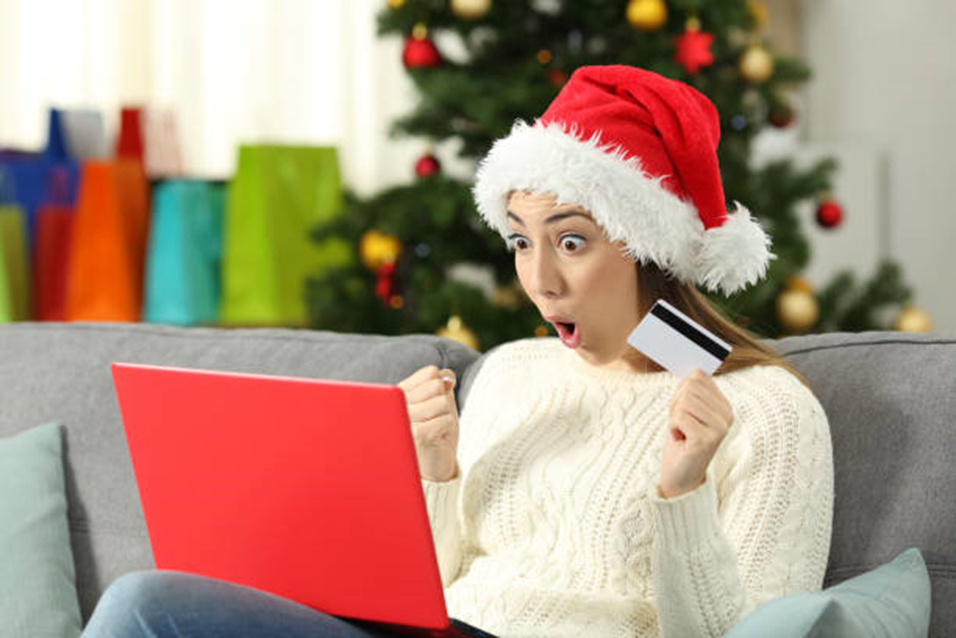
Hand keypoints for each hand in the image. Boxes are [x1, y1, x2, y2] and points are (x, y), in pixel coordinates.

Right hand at [397, 365, 459, 481]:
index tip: (432, 402)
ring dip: (446, 415)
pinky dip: (447, 428)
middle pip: (437, 385)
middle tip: (434, 417)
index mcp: (399, 393)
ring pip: (443, 401)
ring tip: (435, 426)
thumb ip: (442, 383)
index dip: (440, 385)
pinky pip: (446, 419)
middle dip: (443, 401)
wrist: (432, 465)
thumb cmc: (435, 429)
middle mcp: (397, 404)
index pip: (430, 372)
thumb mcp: (439, 401)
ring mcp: (406, 419)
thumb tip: (448, 377)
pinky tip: (436, 436)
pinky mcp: (417, 435)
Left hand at [658, 370, 733, 498]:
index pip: (698, 376)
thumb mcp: (685, 411)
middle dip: (676, 404)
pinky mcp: (706, 439)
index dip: (681, 391)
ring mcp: (719, 428)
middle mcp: (727, 416)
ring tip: (681, 432)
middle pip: (690, 386)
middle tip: (680, 424)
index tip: (683, 411)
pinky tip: (681, 440)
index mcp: (724, 406)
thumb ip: (690, 390)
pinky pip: (679, 416)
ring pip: (683, 400)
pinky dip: (672, 428)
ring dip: (674, 417)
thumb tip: (693, 369)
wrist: (680, 477)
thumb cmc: (681, 441)